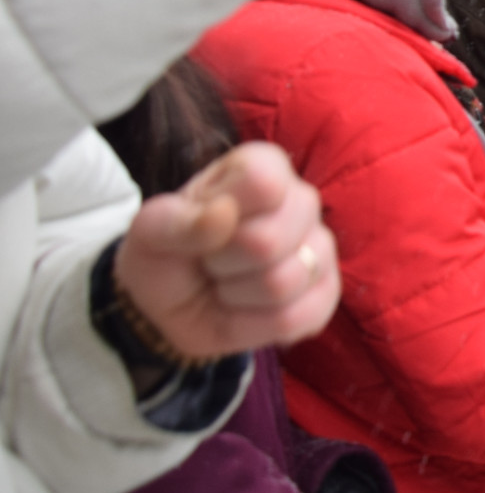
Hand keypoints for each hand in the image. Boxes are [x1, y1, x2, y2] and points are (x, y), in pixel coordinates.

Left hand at [113, 143, 340, 361]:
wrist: (175, 303)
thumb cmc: (167, 254)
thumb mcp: (150, 232)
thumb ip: (178, 220)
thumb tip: (223, 213)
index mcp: (263, 169)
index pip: (263, 184)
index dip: (223, 215)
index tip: (204, 225)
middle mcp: (302, 202)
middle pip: (269, 241)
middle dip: (222, 263)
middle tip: (210, 261)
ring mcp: (322, 248)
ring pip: (282, 283)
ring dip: (235, 295)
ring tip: (225, 285)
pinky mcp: (326, 293)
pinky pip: (294, 318)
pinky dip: (253, 324)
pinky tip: (245, 308)